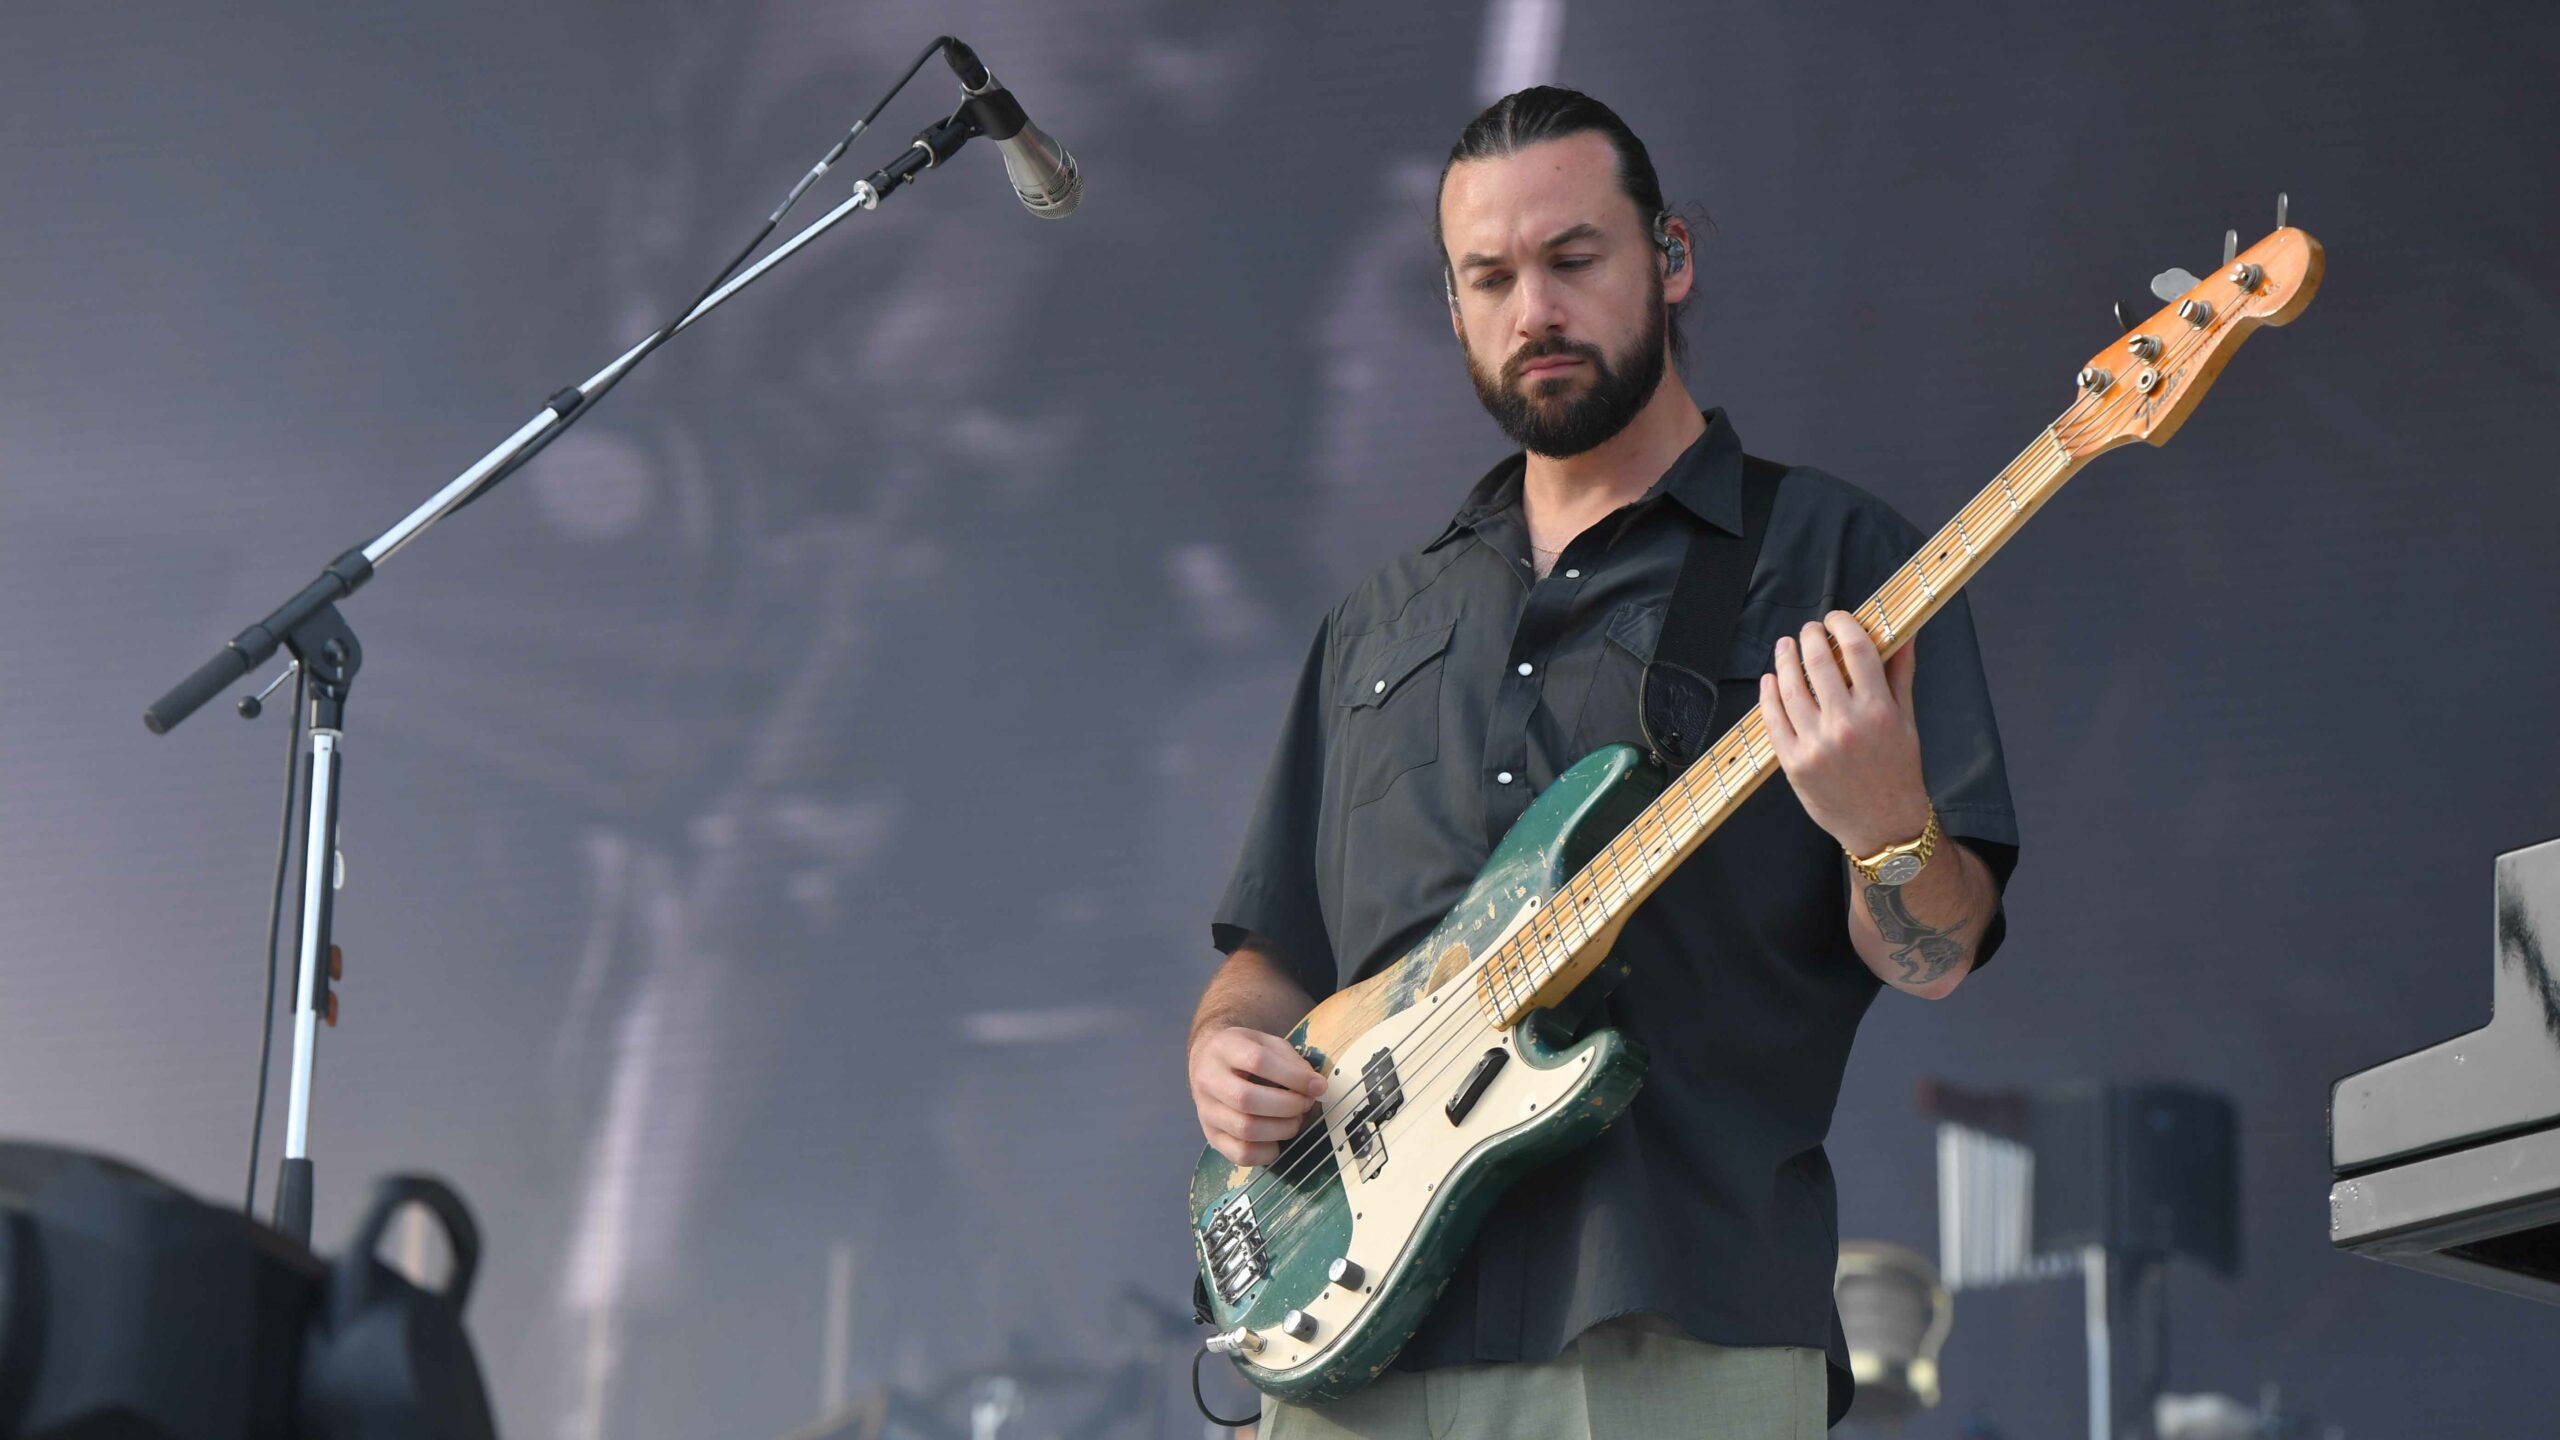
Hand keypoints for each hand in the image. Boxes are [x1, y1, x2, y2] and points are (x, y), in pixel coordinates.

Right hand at [1189, 1025, 1327, 1167]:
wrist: (1207, 1063)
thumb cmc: (1244, 1052)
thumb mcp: (1266, 1043)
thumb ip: (1291, 1061)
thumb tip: (1315, 1087)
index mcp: (1223, 1049)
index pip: (1257, 1062)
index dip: (1293, 1076)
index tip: (1318, 1086)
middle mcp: (1207, 1080)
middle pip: (1246, 1100)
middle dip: (1288, 1106)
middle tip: (1305, 1104)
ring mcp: (1206, 1112)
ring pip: (1245, 1129)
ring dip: (1281, 1129)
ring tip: (1294, 1120)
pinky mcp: (1212, 1136)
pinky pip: (1241, 1154)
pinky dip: (1267, 1152)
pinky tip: (1277, 1139)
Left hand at [1757, 611, 1931, 855]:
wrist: (1884, 825)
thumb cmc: (1898, 772)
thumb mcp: (1906, 721)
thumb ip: (1900, 674)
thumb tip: (1905, 634)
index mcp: (1879, 711)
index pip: (1858, 650)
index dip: (1843, 624)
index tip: (1836, 618)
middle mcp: (1846, 726)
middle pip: (1819, 663)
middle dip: (1810, 637)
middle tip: (1808, 631)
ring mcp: (1816, 745)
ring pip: (1791, 687)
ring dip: (1785, 660)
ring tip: (1785, 647)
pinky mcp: (1794, 763)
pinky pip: (1773, 719)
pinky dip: (1768, 694)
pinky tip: (1771, 680)